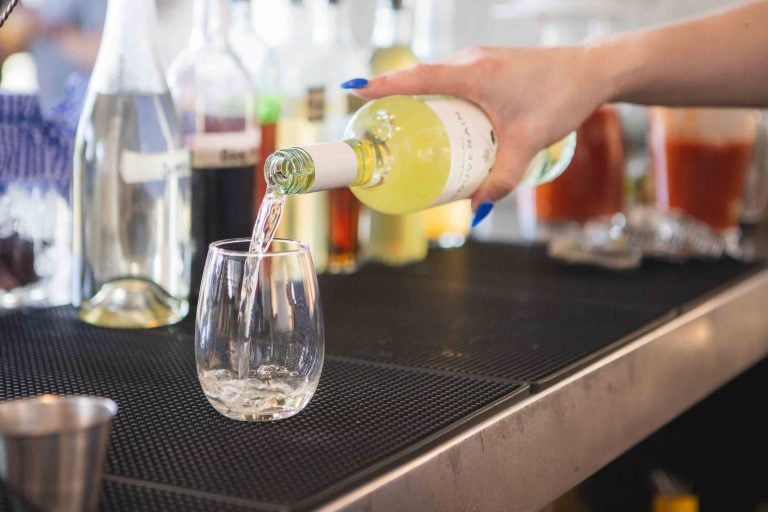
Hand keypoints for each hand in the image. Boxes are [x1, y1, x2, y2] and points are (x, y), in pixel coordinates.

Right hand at [350, 45, 609, 209]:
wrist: (594, 71)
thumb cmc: (562, 96)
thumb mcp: (529, 143)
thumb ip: (502, 178)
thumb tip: (477, 206)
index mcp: (474, 73)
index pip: (417, 78)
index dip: (382, 86)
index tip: (353, 93)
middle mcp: (471, 62)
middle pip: (420, 80)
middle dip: (393, 100)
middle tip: (375, 127)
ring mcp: (479, 62)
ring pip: (436, 80)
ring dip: (417, 100)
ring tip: (401, 129)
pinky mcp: (488, 67)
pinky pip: (452, 82)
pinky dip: (438, 98)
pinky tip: (440, 122)